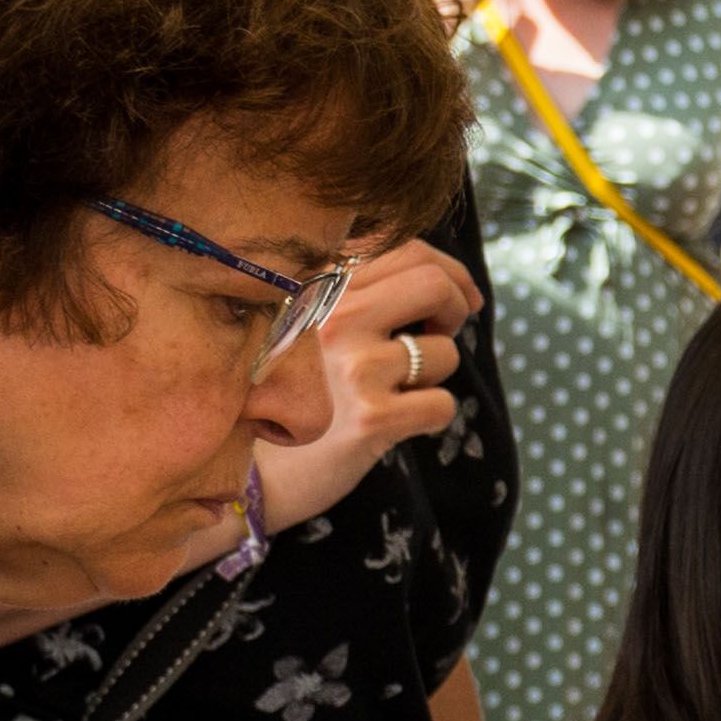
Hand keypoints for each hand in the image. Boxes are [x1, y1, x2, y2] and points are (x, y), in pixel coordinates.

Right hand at [256, 238, 485, 517]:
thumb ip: (362, 291)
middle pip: (433, 283)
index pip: (405, 249)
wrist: (257, 471)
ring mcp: (352, 366)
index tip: (463, 296)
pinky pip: (442, 404)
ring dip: (433, 374)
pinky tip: (398, 423)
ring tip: (394, 389)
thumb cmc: (293, 394)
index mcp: (317, 287)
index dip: (449, 272)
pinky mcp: (371, 417)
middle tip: (440, 334)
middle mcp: (331, 317)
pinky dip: (434, 416)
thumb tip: (455, 283)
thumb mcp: (311, 326)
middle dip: (455, 308)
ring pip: (442, 352)